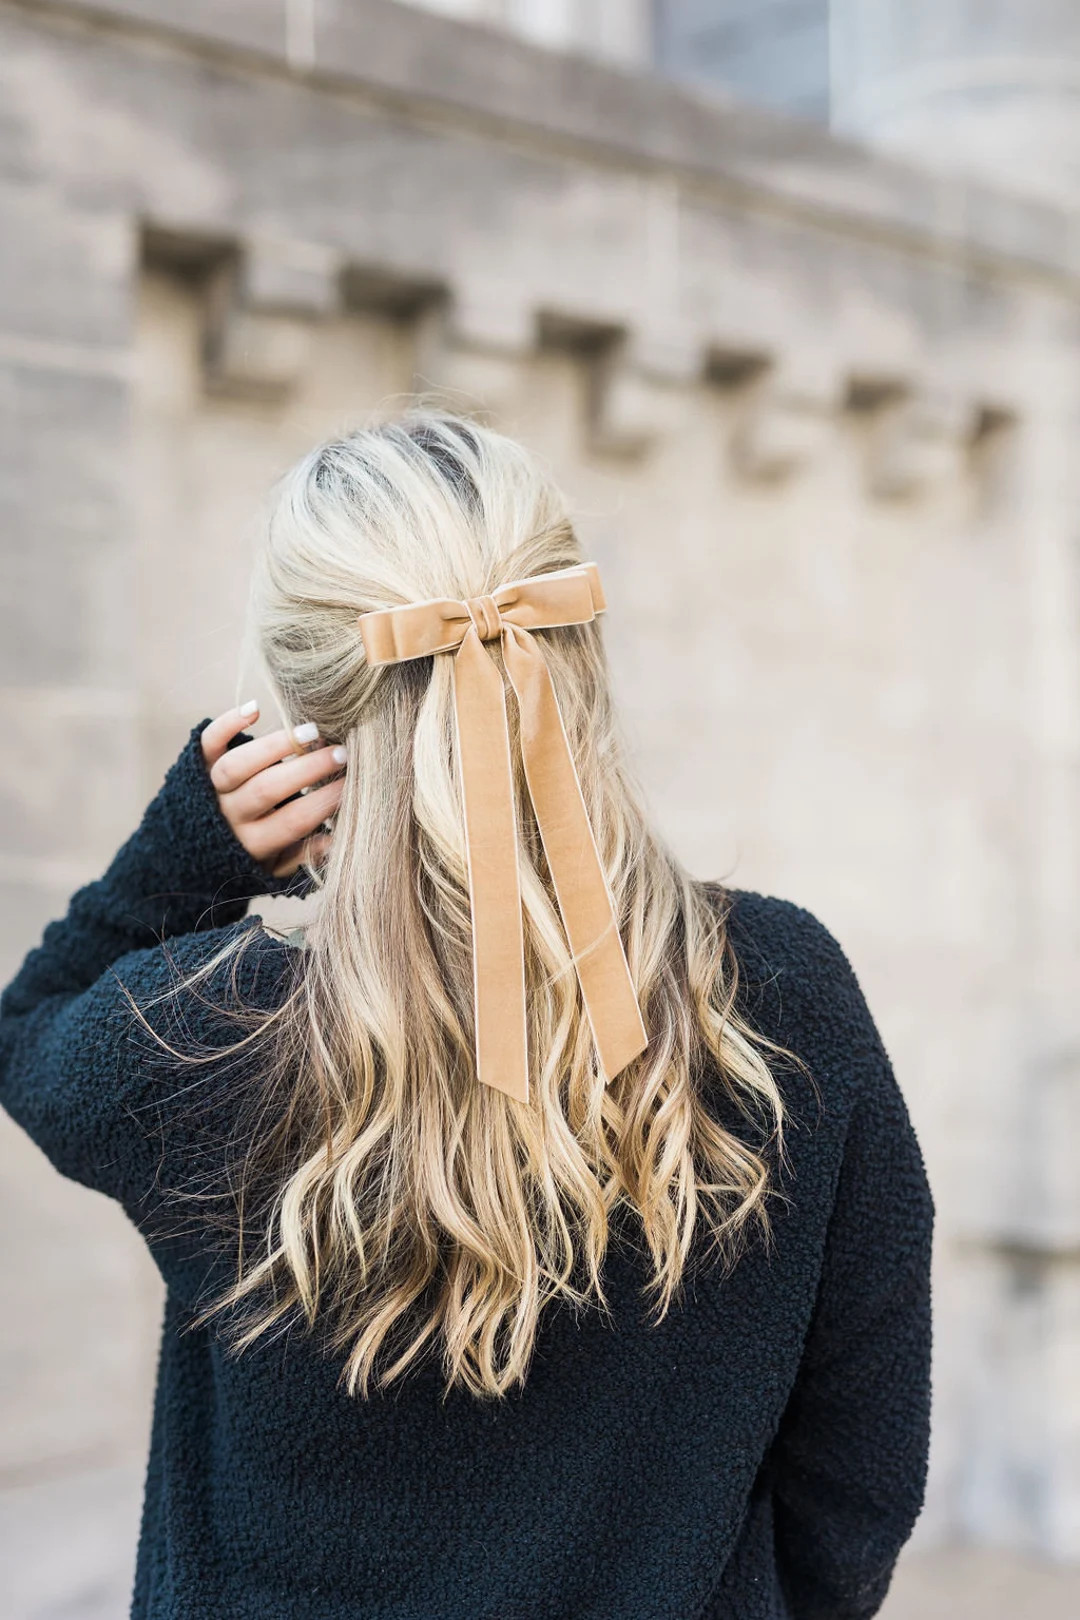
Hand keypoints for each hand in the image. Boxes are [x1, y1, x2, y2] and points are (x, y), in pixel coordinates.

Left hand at [200, 704, 346, 878]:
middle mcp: (229, 815)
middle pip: (267, 789)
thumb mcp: (272, 867)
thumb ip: (301, 856)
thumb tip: (334, 838)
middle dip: (307, 769)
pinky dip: (228, 722)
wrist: (186, 849)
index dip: (324, 801)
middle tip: (340, 753)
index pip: (292, 821)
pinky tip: (256, 708)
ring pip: (238, 765)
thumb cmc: (244, 854)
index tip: (351, 783)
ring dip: (275, 745)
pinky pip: (209, 742)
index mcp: (252, 844)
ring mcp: (209, 787)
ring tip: (311, 731)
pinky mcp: (197, 763)